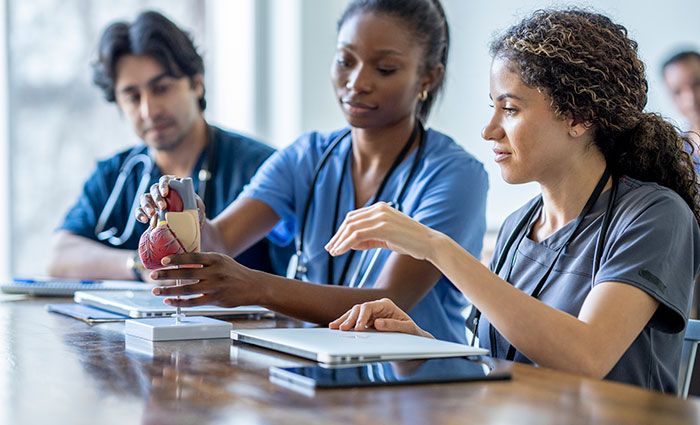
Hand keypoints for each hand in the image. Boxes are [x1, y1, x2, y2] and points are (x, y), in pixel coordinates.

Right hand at [136, 175, 205, 224]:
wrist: (190, 225)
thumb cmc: (194, 212)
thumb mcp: (199, 207)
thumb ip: (198, 207)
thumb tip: (197, 212)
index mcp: (173, 186)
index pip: (165, 180)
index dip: (164, 185)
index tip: (166, 193)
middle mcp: (161, 191)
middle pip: (154, 189)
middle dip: (156, 197)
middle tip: (162, 207)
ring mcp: (153, 201)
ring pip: (145, 198)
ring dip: (146, 205)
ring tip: (151, 215)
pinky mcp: (148, 212)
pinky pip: (139, 211)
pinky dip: (140, 214)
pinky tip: (144, 220)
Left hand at [149, 252, 258, 307]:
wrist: (253, 286)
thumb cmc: (234, 272)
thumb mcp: (221, 261)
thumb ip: (204, 261)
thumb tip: (181, 262)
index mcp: (215, 259)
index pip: (193, 257)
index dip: (177, 259)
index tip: (163, 260)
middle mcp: (215, 272)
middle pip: (186, 273)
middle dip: (167, 275)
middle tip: (153, 275)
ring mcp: (215, 287)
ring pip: (187, 289)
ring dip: (169, 291)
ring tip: (156, 291)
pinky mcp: (216, 299)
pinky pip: (194, 302)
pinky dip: (180, 302)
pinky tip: (170, 301)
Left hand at [324, 202, 438, 260]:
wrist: (430, 244)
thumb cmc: (411, 242)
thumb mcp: (388, 237)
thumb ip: (371, 238)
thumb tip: (352, 243)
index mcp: (381, 208)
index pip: (355, 217)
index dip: (343, 230)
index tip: (335, 242)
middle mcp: (379, 209)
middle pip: (350, 220)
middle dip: (338, 235)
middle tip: (330, 248)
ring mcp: (381, 217)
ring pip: (351, 228)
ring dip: (339, 240)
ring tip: (333, 252)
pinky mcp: (382, 227)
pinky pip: (357, 235)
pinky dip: (345, 244)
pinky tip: (340, 252)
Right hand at [329, 298, 432, 338]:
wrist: (413, 338)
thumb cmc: (412, 333)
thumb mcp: (408, 329)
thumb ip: (394, 325)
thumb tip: (377, 323)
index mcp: (386, 305)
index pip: (368, 307)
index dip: (361, 317)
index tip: (357, 328)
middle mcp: (377, 307)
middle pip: (358, 309)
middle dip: (349, 319)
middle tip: (342, 329)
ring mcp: (371, 314)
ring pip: (354, 314)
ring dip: (344, 320)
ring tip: (334, 327)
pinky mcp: (367, 322)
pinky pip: (354, 321)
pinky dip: (345, 324)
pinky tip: (336, 327)